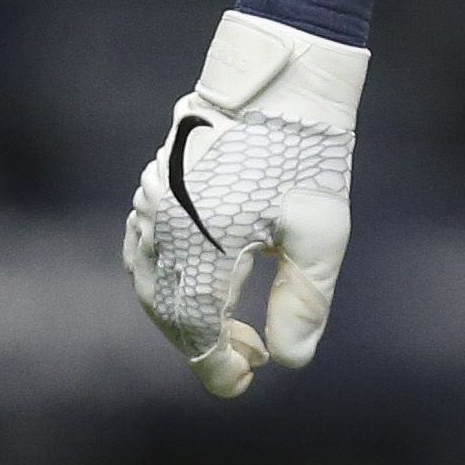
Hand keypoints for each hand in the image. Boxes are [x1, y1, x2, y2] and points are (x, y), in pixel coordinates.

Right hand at [122, 12, 365, 397]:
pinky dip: (167, 283)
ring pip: (153, 284)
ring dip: (185, 317)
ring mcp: (150, 204)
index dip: (218, 367)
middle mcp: (164, 227)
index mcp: (202, 242)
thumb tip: (290, 361)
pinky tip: (199, 291)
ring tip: (232, 332)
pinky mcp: (152, 187)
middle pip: (170, 312)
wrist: (281, 79)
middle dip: (205, 345)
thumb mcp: (320, 233)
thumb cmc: (308, 154)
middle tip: (249, 360)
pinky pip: (144, 252)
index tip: (244, 385)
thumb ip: (304, 302)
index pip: (197, 329)